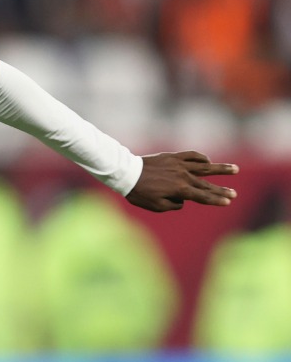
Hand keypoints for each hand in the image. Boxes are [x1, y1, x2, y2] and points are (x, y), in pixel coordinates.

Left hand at [125, 151, 239, 211]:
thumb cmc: (139, 193)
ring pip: (204, 166)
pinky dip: (201, 157)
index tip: (228, 202)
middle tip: (235, 194)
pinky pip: (190, 155)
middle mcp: (183, 176)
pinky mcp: (172, 156)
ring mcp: (178, 164)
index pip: (202, 196)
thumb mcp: (156, 206)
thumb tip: (182, 200)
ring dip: (220, 168)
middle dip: (222, 190)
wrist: (126, 173)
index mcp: (180, 190)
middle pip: (206, 184)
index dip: (216, 200)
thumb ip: (173, 205)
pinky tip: (208, 160)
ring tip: (234, 169)